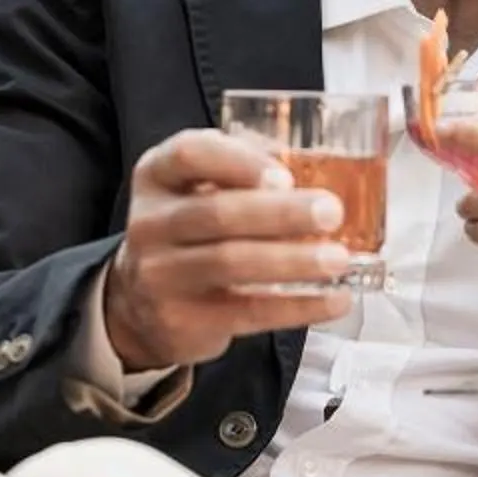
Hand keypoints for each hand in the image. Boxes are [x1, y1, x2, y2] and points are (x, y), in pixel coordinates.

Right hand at [101, 130, 352, 369]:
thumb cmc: (187, 234)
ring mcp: (160, 275)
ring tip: (338, 258)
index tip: (285, 176)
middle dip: (280, 213)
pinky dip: (297, 306)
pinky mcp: (182, 321)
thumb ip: (238, 172)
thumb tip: (313, 166)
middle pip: (216, 214)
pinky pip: (247, 312)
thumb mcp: (193, 191)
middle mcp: (151, 223)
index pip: (189, 155)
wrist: (139, 304)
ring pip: (229, 263)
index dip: (239, 162)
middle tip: (331, 212)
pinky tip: (334, 298)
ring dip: (291, 260)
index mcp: (157, 176)